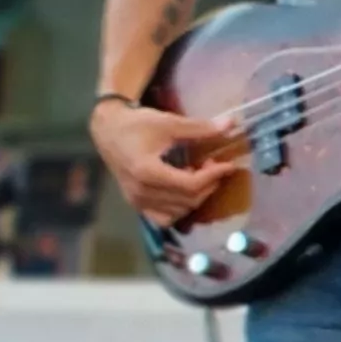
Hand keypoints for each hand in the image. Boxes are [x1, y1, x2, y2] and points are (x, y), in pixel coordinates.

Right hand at [87, 97, 237, 225]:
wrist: (108, 131)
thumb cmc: (136, 125)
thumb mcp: (169, 123)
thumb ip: (200, 128)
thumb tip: (232, 125)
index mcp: (147, 171)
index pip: (190, 185)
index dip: (214, 176)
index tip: (228, 165)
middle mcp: (141, 192)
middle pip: (188, 200)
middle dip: (208, 184)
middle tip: (212, 165)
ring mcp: (137, 201)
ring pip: (179, 211)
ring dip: (195, 196)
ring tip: (197, 176)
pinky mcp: (136, 204)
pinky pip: (164, 219)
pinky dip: (178, 210)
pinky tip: (181, 192)